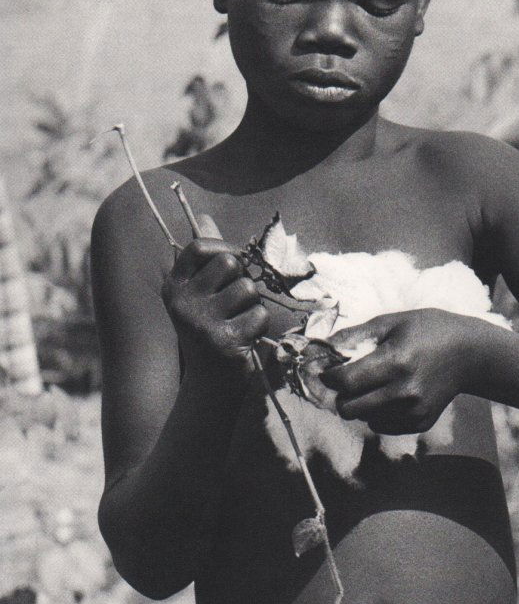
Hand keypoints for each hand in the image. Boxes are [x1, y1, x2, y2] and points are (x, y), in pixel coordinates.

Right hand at [161, 214, 268, 373]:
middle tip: (238, 300)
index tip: (236, 262)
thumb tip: (205, 216)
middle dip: (243, 278)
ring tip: (240, 321)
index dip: (224, 247)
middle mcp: (182, 303)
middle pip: (229, 264)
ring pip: (247, 288)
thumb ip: (205, 260)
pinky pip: (259, 315)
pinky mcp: (226, 341)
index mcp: (174, 288)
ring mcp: (202, 323)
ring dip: (253, 304)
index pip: (198, 247)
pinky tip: (245, 338)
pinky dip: (260, 325)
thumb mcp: (198, 296)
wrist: (209, 386)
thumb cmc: (209, 332)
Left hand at [321, 309, 471, 434]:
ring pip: (363, 419)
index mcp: (394, 362)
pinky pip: (382, 426)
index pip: (344, 382)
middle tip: (349, 381)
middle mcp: (403, 391)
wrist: (469, 354)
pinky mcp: (420, 422)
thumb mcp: (392, 322)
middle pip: (349, 408)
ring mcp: (413, 411)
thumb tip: (321, 347)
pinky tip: (392, 395)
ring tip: (375, 385)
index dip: (329, 377)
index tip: (329, 371)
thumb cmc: (428, 331)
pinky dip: (379, 413)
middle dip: (341, 395)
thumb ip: (354, 335)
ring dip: (360, 404)